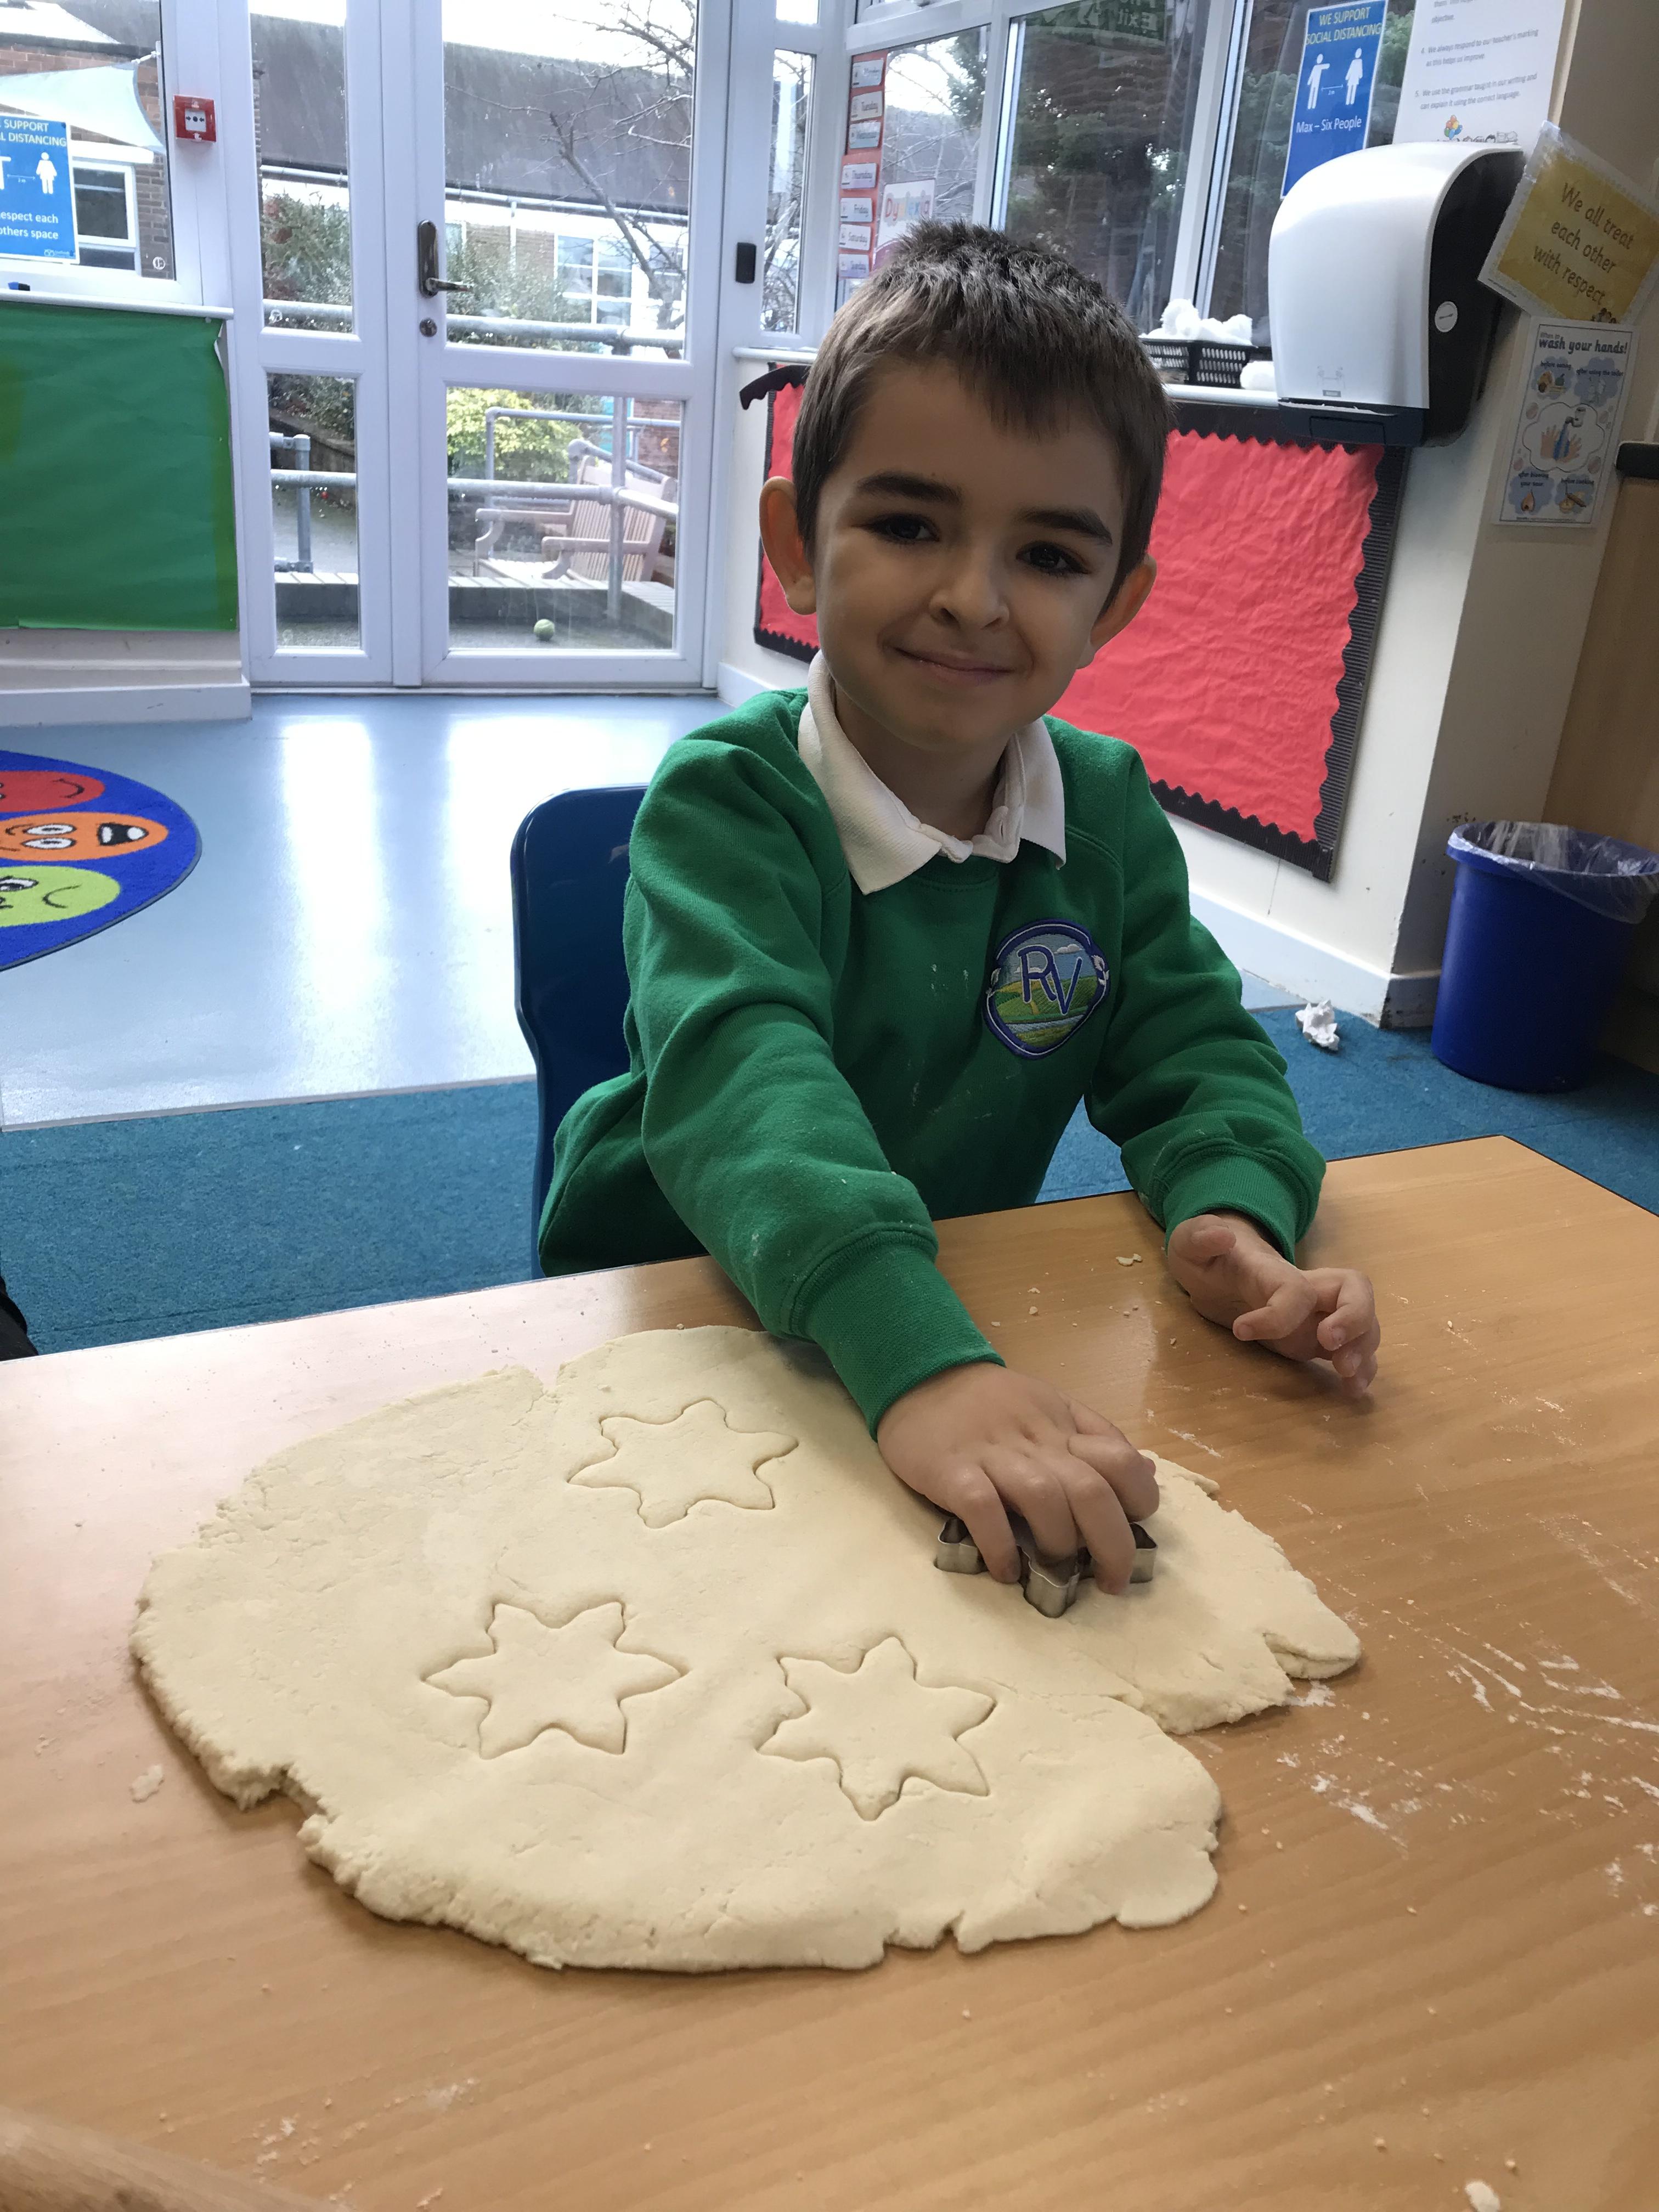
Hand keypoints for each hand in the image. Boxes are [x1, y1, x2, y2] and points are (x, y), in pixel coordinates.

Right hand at [875, 1363, 1158, 1591]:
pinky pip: (982, 1509)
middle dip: (1112, 1544)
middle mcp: (1036, 1440)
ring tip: (1054, 1569)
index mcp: (1063, 1425)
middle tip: (1111, 1581)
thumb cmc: (991, 1402)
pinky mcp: (951, 1471)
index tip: (1133, 1527)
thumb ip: (1095, 1439)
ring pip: (1044, 1498)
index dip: (1138, 1499)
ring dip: (1058, 1542)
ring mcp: (992, 1454)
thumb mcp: (1052, 1407)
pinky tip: (1006, 1569)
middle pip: (1090, 1490)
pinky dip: (1000, 1545)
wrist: (920, 1377)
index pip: (1121, 1460)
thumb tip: (1145, 1475)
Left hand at [1166, 1211, 1379, 1397]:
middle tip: (1329, 1347)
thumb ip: (1200, 1237)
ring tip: (1347, 1378)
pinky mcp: (1317, 1338)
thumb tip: (1222, 1237)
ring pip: (1362, 1324)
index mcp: (1275, 1272)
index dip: (1278, 1315)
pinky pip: (1352, 1349)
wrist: (1217, 1270)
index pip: (1295, 1290)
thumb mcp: (1191, 1243)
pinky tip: (1352, 1390)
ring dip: (1363, 1350)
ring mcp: (1317, 1314)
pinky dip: (1361, 1369)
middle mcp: (1308, 1290)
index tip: (1241, 1331)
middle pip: (1355, 1292)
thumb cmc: (1208, 1258)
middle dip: (1354, 1320)